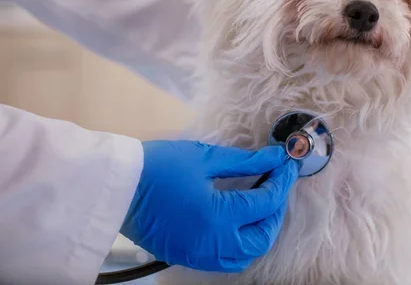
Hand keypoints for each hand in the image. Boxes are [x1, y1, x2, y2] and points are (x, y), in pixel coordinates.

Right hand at [120, 141, 297, 272]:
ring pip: (246, 255)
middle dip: (276, 212)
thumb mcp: (205, 158)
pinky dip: (241, 244)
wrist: (116, 188)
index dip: (282, 181)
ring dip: (261, 232)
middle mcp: (213, 242)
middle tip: (277, 185)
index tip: (287, 164)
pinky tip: (240, 222)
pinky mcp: (188, 256)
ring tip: (261, 205)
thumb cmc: (158, 167)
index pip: (265, 202)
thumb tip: (274, 158)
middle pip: (263, 237)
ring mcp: (200, 254)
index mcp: (218, 216)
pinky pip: (226, 260)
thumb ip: (245, 162)